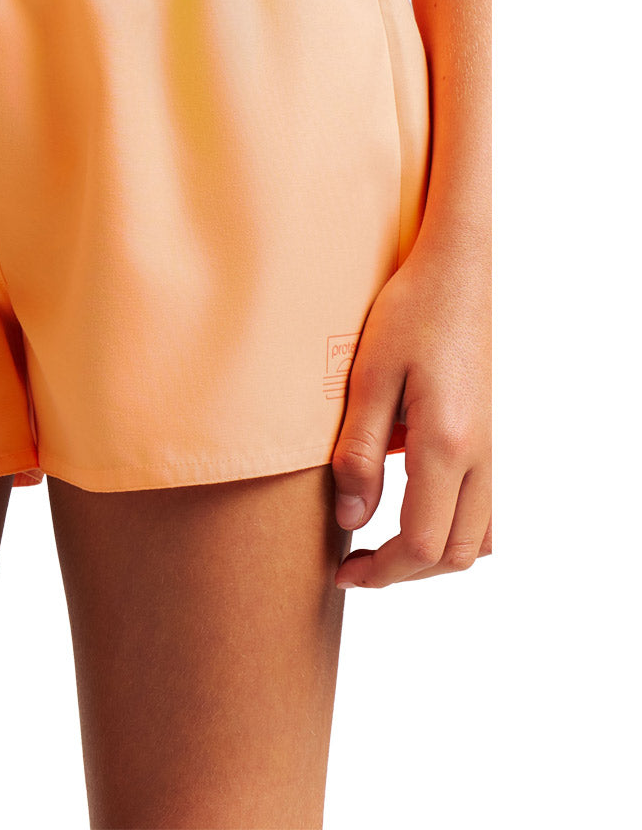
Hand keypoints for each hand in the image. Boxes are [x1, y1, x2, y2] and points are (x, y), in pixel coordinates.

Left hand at [331, 226, 490, 586]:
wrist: (463, 269)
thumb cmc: (411, 312)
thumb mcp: (368, 378)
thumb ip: (360, 453)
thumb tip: (350, 520)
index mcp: (448, 444)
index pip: (422, 545)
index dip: (381, 572)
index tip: (343, 572)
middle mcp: (485, 456)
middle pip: (456, 555)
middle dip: (405, 572)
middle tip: (355, 566)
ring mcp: (500, 448)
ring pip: (480, 538)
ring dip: (433, 554)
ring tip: (381, 544)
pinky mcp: (499, 436)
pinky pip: (488, 507)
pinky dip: (455, 526)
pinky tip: (414, 505)